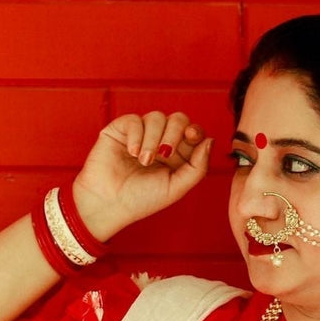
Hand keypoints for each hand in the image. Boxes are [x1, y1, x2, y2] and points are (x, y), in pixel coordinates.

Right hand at [70, 110, 214, 241]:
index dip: (194, 131)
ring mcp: (141, 134)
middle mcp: (160, 142)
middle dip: (174, 133)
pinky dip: (136, 135)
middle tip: (165, 154)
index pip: (192, 133)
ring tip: (144, 161)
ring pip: (156, 117)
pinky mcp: (121, 129)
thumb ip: (197, 168)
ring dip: (153, 139)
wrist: (109, 203)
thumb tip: (210, 140)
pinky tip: (132, 153)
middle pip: (178, 119)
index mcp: (176, 156)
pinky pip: (135, 119)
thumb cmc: (142, 200)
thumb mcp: (176, 188)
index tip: (191, 137)